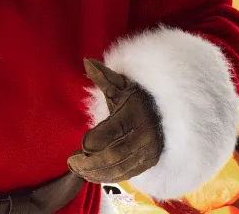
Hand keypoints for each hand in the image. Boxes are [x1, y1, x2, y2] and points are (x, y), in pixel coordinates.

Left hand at [67, 59, 163, 183]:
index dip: (99, 138)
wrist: (167, 114)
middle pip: (118, 153)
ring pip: (122, 167)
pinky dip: (108, 177)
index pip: (117, 129)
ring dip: (97, 172)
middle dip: (93, 161)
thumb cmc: (138, 97)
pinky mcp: (148, 163)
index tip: (82, 144)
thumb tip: (87, 61)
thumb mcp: (123, 85)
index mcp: (136, 114)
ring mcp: (148, 151)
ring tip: (76, 170)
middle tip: (71, 162)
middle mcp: (145, 136)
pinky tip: (90, 176)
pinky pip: (128, 174)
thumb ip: (105, 77)